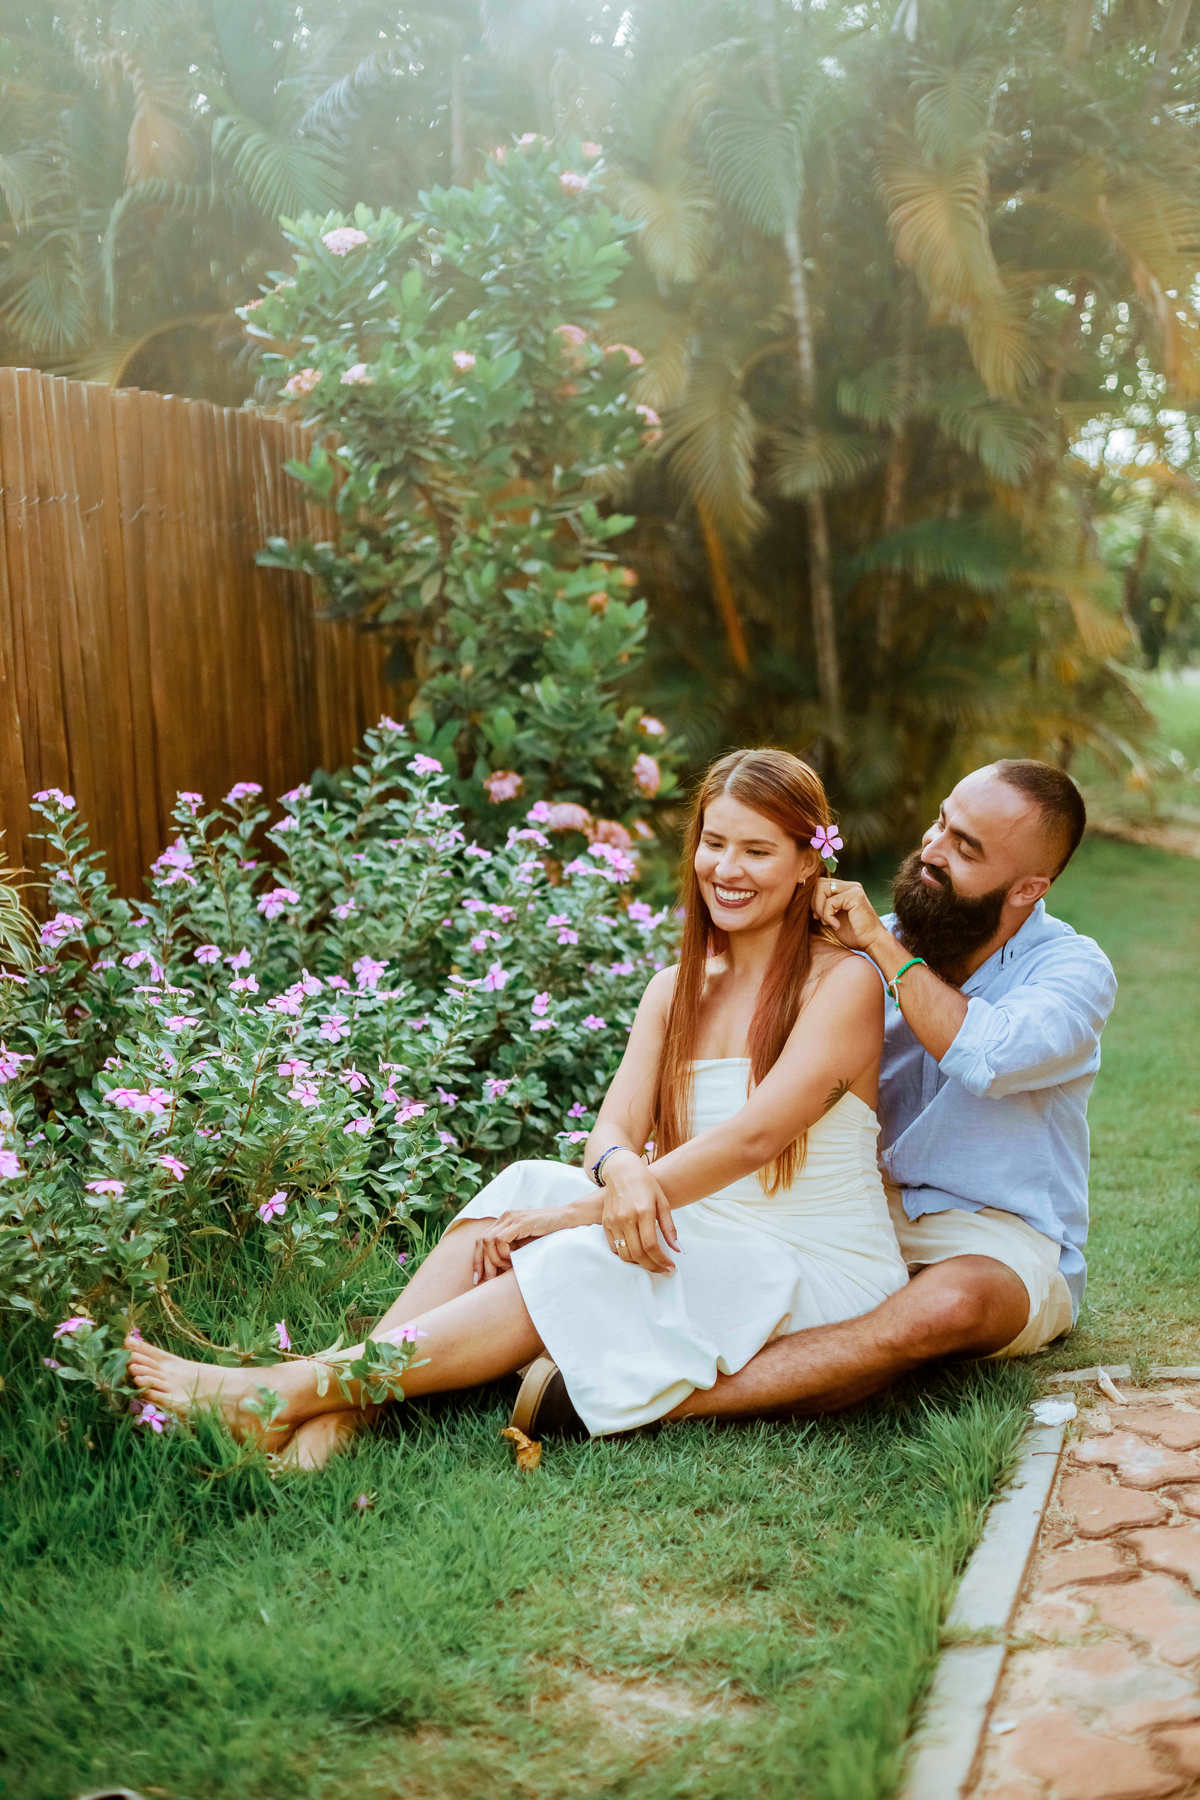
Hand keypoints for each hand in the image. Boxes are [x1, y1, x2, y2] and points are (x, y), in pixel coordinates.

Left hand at [473, 1207, 568, 1283]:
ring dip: (495, 1259)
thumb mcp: (525, 1244)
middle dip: (482, 1264)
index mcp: (504, 1222)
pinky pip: (501, 1239)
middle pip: (481, 1241)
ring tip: (507, 1267)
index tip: (478, 1279)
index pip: (480, 1241)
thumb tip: (496, 1272)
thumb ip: (511, 1251)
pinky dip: (504, 1253)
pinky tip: (514, 1260)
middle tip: (489, 1280)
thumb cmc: (549, 1234)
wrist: (567, 1220)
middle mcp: (504, 1218)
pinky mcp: (520, 1222)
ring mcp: (511, 1218)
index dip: (477, 1260)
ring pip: (488, 1241)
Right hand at [600, 1151, 679, 1273]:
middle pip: (638, 1254)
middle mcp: (626, 1218)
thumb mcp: (662, 1202)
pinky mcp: (606, 1223)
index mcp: (643, 1211)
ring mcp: (614, 1221)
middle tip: (663, 1271)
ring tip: (651, 1263)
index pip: (651, 1245)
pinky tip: (637, 1254)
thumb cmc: (646, 1185)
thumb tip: (677, 1249)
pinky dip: (626, 1255)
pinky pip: (614, 1248)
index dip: (662, 1261)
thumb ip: (669, 1227)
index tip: (671, 1268)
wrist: (621, 1171)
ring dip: (639, 1264)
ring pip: (625, 1254)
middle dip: (652, 1267)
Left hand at [812, 876, 887, 956]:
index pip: (820, 884)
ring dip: (820, 908)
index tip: (816, 916)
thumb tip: (804, 900)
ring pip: (822, 889)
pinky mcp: (855, 896)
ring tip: (827, 922)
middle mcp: (850, 886)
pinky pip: (830, 902)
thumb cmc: (854, 933)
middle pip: (819, 883)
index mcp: (845, 889)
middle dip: (814, 902)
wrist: (872, 942)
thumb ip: (823, 907)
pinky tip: (835, 925)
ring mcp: (853, 889)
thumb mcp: (833, 918)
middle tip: (820, 919)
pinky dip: (828, 915)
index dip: (813, 899)